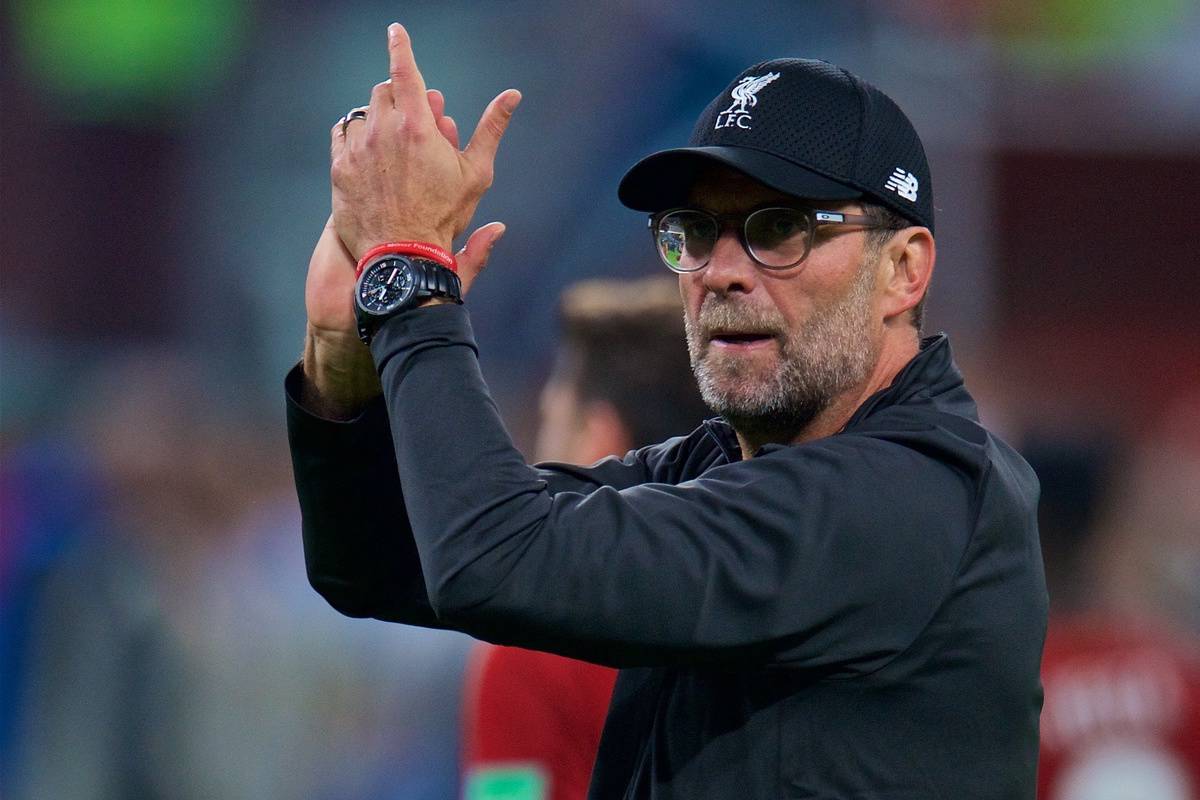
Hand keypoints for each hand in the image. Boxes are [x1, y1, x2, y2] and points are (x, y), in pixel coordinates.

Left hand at [330, 23, 520, 263]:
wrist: (403, 255)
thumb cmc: (445, 216)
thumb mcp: (476, 173)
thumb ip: (491, 128)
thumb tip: (512, 95)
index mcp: (417, 126)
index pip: (405, 70)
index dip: (401, 46)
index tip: (396, 31)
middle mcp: (383, 130)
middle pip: (384, 91)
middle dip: (399, 97)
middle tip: (413, 119)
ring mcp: (357, 148)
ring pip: (363, 112)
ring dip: (378, 118)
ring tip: (393, 144)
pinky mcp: (339, 168)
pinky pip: (343, 135)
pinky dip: (357, 135)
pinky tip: (369, 150)